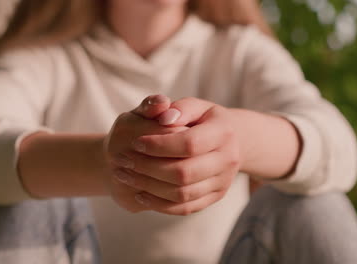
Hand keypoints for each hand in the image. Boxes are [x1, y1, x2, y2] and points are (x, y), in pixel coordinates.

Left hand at [118, 97, 241, 214]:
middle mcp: (228, 160)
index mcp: (223, 132)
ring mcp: (223, 182)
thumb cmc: (204, 120)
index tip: (136, 142)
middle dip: (149, 168)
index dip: (159, 145)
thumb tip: (163, 117)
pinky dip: (160, 204)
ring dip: (149, 187)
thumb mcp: (195, 106)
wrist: (232, 141)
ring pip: (182, 194)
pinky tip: (140, 194)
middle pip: (184, 172)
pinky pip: (185, 208)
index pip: (189, 143)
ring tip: (125, 176)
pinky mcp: (215, 197)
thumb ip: (179, 108)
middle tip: (124, 161)